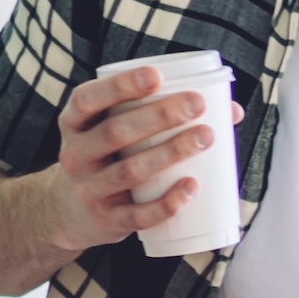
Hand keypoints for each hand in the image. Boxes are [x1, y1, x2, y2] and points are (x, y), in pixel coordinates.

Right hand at [37, 65, 246, 254]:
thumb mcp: (113, 132)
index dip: (119, 86)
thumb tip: (231, 110)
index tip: (156, 75)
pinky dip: (168, 202)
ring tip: (206, 136)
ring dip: (171, 152)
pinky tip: (192, 187)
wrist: (67, 214)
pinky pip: (139, 215)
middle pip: (115, 132)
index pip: (88, 99)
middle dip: (159, 116)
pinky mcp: (107, 221)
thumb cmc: (107, 159)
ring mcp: (89, 190)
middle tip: (197, 104)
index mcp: (75, 124)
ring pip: (131, 171)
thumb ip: (158, 115)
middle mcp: (76, 155)